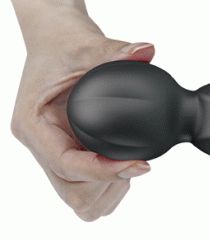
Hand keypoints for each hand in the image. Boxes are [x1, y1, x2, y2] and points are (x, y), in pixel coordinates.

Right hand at [10, 11, 155, 220]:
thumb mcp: (87, 43)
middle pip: (72, 191)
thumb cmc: (64, 44)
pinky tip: (120, 165)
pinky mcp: (69, 155)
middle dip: (107, 183)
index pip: (66, 164)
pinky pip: (85, 191)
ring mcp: (53, 153)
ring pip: (78, 199)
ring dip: (107, 190)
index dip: (103, 171)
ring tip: (128, 165)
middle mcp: (41, 144)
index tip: (138, 166)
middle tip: (135, 162)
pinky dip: (107, 188)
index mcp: (34, 124)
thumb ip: (115, 50)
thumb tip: (146, 51)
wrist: (57, 40)